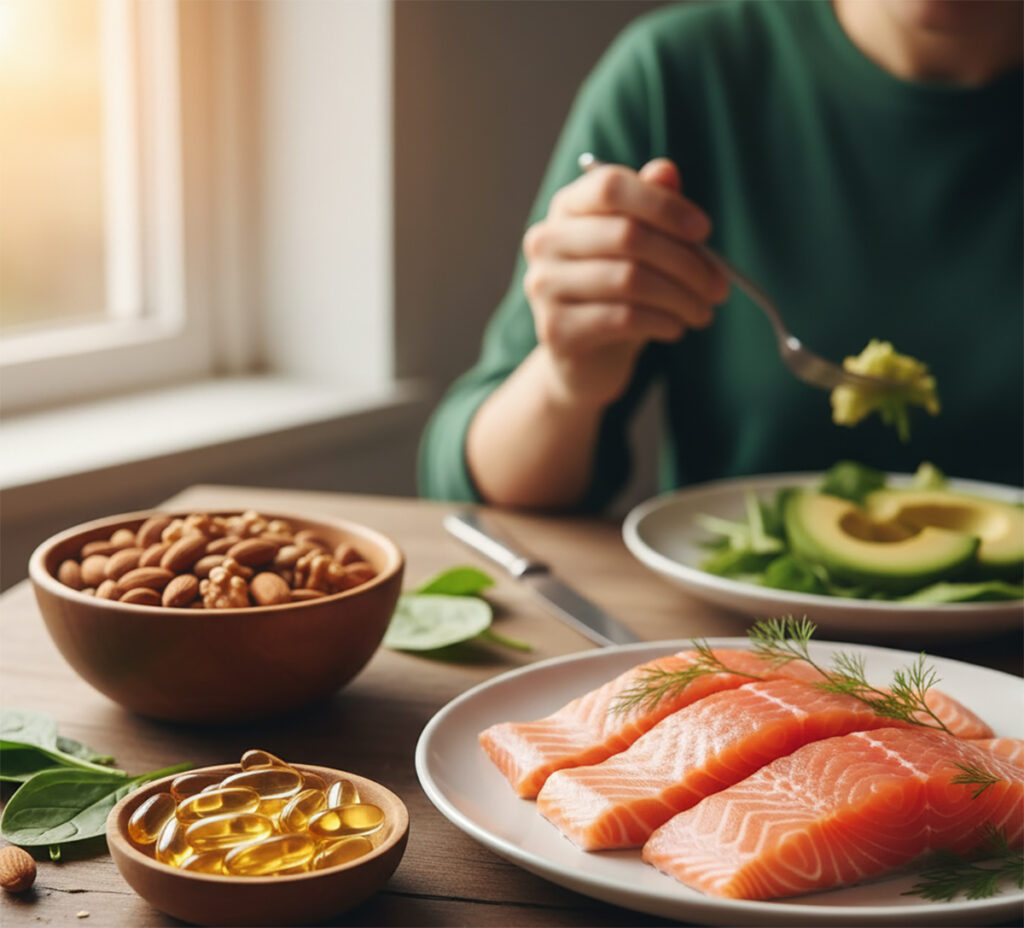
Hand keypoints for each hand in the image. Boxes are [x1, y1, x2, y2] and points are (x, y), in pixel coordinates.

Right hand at [522, 158, 728, 406]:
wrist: (586, 359)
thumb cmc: (617, 294)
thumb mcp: (641, 247)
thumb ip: (652, 207)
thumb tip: (666, 170)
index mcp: (567, 207)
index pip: (611, 187)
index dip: (663, 205)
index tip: (704, 231)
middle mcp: (546, 241)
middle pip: (627, 235)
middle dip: (686, 262)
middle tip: (719, 285)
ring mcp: (545, 286)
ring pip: (630, 280)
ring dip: (681, 298)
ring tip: (702, 312)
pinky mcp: (555, 329)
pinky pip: (623, 318)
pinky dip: (662, 322)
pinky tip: (676, 327)